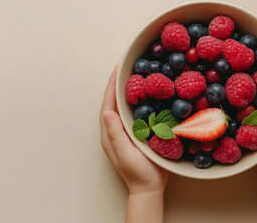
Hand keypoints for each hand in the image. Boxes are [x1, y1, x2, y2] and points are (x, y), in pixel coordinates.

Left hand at [100, 65, 167, 194]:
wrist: (149, 188)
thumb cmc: (137, 173)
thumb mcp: (124, 154)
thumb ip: (115, 134)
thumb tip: (107, 112)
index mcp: (110, 133)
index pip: (108, 104)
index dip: (112, 86)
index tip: (118, 69)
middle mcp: (116, 130)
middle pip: (115, 102)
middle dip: (119, 84)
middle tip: (127, 67)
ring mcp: (126, 132)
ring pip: (125, 107)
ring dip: (129, 91)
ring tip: (136, 76)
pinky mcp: (137, 135)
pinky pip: (136, 114)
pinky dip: (139, 102)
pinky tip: (147, 95)